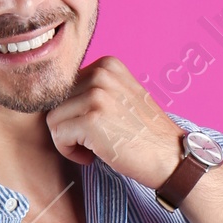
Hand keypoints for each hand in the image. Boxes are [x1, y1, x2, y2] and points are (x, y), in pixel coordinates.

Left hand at [46, 56, 181, 190]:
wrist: (172, 157)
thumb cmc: (144, 134)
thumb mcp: (122, 96)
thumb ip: (92, 89)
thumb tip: (51, 97)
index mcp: (108, 64)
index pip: (65, 87)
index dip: (74, 111)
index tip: (95, 127)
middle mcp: (101, 74)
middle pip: (56, 102)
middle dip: (69, 126)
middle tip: (93, 142)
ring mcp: (96, 96)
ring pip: (53, 119)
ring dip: (68, 140)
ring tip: (93, 149)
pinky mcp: (90, 120)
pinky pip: (58, 136)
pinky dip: (70, 152)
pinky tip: (91, 157)